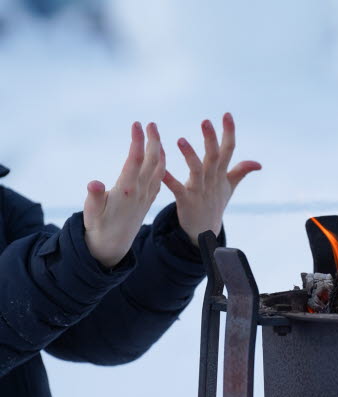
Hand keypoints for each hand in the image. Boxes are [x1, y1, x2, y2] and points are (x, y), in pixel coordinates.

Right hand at [84, 122, 166, 268]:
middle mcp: (140, 191)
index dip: (137, 142)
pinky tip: (160, 154)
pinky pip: (159, 178)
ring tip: (155, 132)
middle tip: (151, 123)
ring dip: (159, 149)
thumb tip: (94, 184)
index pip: (134, 161)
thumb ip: (94, 198)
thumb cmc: (98, 227)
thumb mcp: (91, 214)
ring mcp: (146, 195)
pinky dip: (161, 163)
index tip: (137, 124)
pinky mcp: (148, 199)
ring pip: (158, 168)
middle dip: (153, 140)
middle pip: (151, 161)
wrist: (112, 247)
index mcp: (126, 191)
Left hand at [162, 113, 260, 245]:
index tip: (227, 115)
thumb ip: (241, 172)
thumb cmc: (215, 205)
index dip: (229, 133)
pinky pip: (176, 188)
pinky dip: (168, 178)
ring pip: (196, 170)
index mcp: (221, 174)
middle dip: (210, 139)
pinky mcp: (186, 201)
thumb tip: (258, 163)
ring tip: (180, 140)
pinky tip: (160, 168)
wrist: (204, 231)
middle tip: (206, 121)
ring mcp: (199, 190)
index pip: (228, 150)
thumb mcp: (229, 187)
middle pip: (214, 157)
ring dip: (190, 155)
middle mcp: (212, 180)